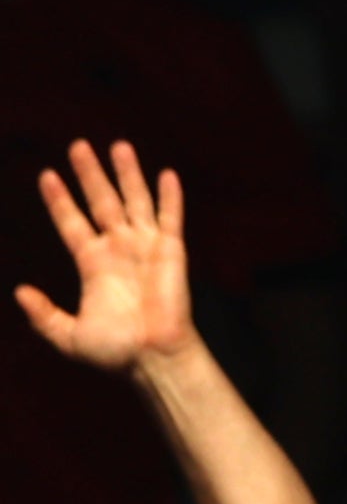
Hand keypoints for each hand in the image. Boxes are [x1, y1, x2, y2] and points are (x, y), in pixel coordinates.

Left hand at [18, 141, 190, 370]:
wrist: (153, 358)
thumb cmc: (114, 351)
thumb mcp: (67, 335)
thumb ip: (43, 314)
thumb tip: (19, 291)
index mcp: (94, 265)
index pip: (72, 223)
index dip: (59, 200)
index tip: (47, 176)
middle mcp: (119, 250)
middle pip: (101, 202)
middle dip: (89, 174)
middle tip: (77, 145)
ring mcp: (146, 248)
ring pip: (134, 201)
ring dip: (126, 173)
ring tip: (117, 146)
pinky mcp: (171, 252)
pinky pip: (170, 218)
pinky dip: (170, 196)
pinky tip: (166, 174)